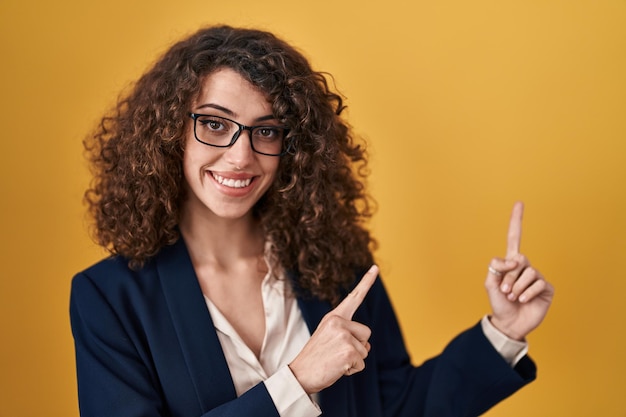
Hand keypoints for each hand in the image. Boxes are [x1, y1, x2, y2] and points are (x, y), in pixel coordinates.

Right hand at [289, 265, 378, 393]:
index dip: (367, 282)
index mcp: (333, 317)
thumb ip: (348, 335)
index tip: (375, 268)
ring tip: (335, 360)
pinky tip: (337, 368)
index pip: (354, 297)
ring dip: (354, 360)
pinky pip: (361, 363)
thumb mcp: (329, 339)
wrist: (299, 375)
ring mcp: (344, 336)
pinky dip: (352, 370)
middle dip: (358, 346)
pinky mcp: (348, 351)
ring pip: (365, 349)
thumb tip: (367, 345)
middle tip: (336, 353)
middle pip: (366, 333)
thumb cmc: (315, 358)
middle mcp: (338, 322)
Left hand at [485, 202, 553, 340]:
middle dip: (508, 277)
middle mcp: (525, 266)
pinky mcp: (546, 288)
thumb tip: (515, 259)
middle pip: (518, 259)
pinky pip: (537, 283)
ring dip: (516, 287)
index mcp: (510, 262)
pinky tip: (523, 300)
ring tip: (513, 297)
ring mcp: (537, 277)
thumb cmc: (498, 303)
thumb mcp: (490, 283)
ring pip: (528, 272)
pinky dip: (527, 293)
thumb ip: (496, 266)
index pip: (514, 237)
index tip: (519, 203)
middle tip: (504, 292)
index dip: (516, 220)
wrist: (509, 323)